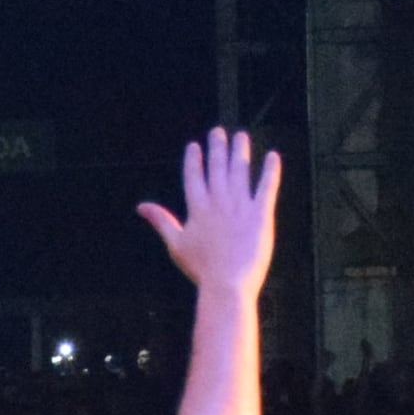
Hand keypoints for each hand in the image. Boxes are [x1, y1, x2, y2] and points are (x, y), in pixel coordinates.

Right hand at [134, 126, 280, 294]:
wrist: (227, 283)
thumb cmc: (201, 268)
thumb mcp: (176, 244)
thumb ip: (161, 220)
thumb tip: (141, 206)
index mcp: (197, 208)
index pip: (194, 176)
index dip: (194, 159)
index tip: (195, 145)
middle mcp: (218, 201)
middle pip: (217, 167)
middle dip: (217, 147)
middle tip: (219, 132)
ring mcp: (240, 206)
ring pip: (240, 171)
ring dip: (240, 151)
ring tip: (240, 136)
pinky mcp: (260, 214)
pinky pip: (267, 187)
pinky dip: (271, 170)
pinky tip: (273, 156)